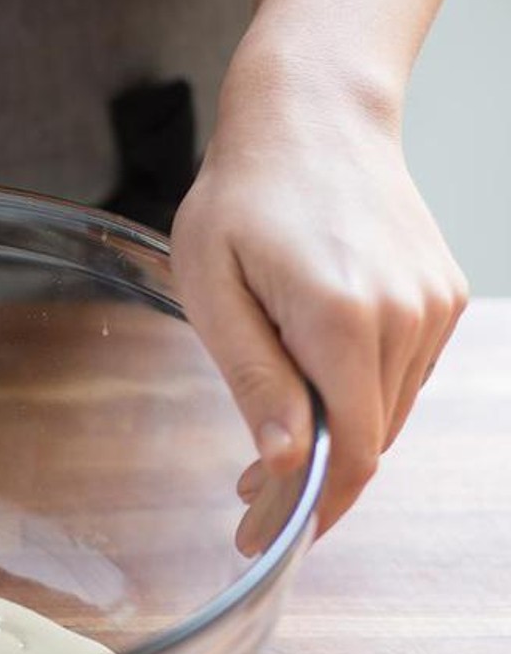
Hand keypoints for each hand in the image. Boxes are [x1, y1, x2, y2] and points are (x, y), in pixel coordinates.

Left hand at [172, 61, 466, 554]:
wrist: (313, 114)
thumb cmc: (244, 197)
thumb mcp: (213, 288)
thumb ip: (254, 377)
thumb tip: (284, 462)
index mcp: (342, 317)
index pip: (346, 454)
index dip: (306, 511)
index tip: (260, 539)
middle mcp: (405, 316)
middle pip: (368, 444)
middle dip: (310, 486)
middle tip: (248, 500)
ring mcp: (432, 305)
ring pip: (385, 416)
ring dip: (335, 444)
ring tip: (272, 445)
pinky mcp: (440, 296)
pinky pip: (399, 378)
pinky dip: (358, 402)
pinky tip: (312, 391)